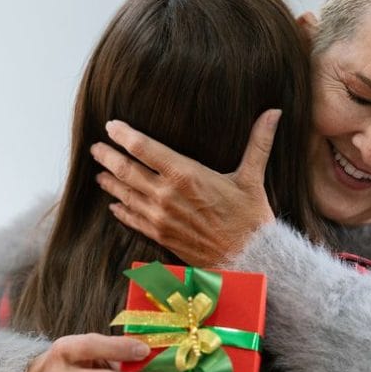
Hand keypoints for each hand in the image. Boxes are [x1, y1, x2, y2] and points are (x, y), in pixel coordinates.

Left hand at [92, 109, 280, 266]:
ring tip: (100, 173)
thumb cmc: (251, 218)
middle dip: (108, 157)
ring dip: (110, 182)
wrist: (248, 259)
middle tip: (96, 148)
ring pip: (125, 195)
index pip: (144, 148)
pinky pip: (133, 220)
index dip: (123, 134)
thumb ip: (259, 142)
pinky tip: (114, 205)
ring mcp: (160, 217)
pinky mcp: (161, 236)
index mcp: (185, 174)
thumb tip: (274, 112)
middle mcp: (166, 195)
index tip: (111, 125)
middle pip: (126, 170)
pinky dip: (121, 211)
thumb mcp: (252, 177)